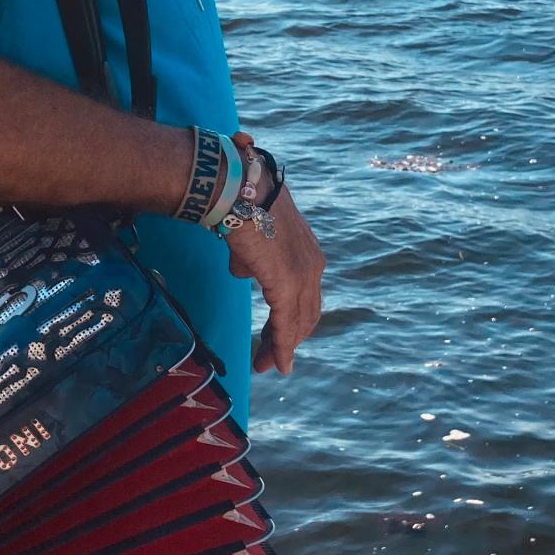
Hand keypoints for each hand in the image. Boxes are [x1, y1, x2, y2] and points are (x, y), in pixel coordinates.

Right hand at [227, 183, 325, 373]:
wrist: (241, 190)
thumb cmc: (243, 205)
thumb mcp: (253, 237)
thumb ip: (253, 259)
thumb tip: (244, 272)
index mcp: (308, 253)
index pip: (304, 295)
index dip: (291, 319)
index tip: (276, 338)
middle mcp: (313, 265)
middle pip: (305, 313)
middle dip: (287, 338)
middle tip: (268, 359)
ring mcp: (303, 276)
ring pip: (297, 322)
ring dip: (281, 346)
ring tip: (265, 365)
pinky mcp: (288, 285)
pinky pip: (286, 324)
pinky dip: (281, 347)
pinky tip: (276, 364)